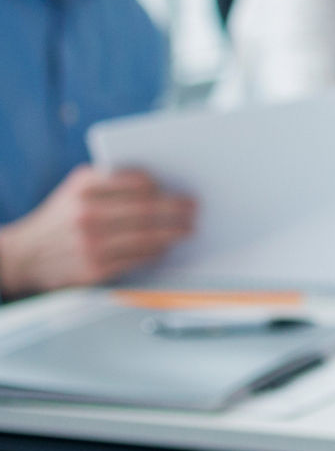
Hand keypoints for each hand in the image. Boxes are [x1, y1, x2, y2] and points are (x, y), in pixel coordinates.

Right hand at [0, 166, 193, 296]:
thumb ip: (109, 180)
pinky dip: (157, 252)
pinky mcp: (95, 269)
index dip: (163, 187)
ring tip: (188, 228)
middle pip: (148, 210)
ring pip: (148, 236)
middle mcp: (87, 214)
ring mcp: (92, 244)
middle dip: (177, 210)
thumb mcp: (75, 189)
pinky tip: (166, 247)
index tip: (180, 189)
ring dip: (174, 232)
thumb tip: (158, 182)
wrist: (23, 256)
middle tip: (194, 209)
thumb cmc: (60, 218)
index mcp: (84, 188)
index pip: (137, 182)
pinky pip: (138, 258)